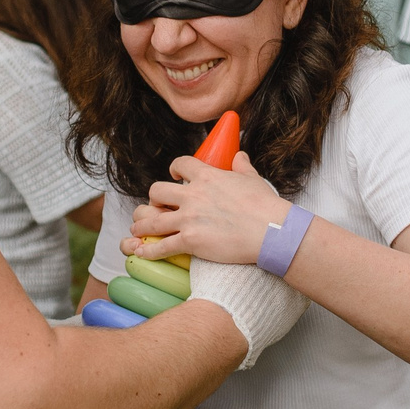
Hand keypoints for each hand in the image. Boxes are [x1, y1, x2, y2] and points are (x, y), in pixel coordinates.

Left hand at [124, 153, 292, 267]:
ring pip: (152, 220)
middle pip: (157, 191)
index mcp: (207, 176)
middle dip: (153, 199)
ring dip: (142, 224)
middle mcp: (193, 195)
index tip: (174, 175)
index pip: (180, 164)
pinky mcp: (190, 241)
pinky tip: (141, 252)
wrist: (271, 231)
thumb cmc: (265, 206)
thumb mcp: (252, 178)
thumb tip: (240, 155)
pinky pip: (161, 246)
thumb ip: (242, 166)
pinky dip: (148, 250)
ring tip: (138, 228)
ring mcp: (189, 219)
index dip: (174, 169)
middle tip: (156, 206)